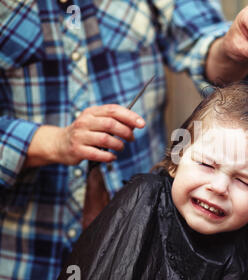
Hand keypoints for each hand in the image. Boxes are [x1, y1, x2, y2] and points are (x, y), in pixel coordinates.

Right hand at [25, 104, 145, 166]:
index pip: (113, 110)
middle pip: (111, 124)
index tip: (141, 123)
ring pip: (106, 139)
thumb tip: (136, 123)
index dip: (130, 116)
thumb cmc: (84, 132)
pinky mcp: (77, 150)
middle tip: (131, 138)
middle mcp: (85, 122)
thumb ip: (115, 121)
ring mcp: (80, 136)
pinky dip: (109, 157)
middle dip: (126, 132)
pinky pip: (98, 154)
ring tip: (121, 147)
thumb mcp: (97, 121)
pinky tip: (112, 157)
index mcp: (92, 112)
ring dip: (118, 145)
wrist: (59, 143)